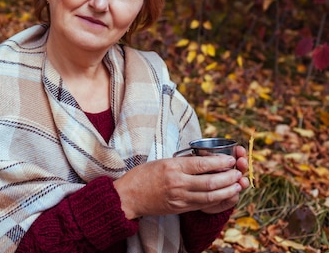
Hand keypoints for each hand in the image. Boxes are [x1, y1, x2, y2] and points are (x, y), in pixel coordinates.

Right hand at [113, 152, 246, 219]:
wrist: (129, 196)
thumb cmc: (143, 175)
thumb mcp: (162, 161)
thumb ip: (183, 162)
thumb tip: (205, 159)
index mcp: (172, 166)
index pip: (202, 164)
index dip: (220, 162)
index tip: (230, 159)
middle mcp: (177, 182)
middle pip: (210, 182)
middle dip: (228, 177)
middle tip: (238, 172)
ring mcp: (179, 197)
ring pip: (210, 196)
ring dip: (227, 191)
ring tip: (237, 185)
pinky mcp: (180, 208)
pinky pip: (203, 205)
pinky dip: (217, 201)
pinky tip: (225, 196)